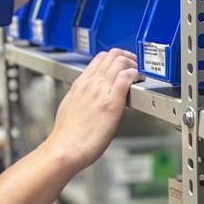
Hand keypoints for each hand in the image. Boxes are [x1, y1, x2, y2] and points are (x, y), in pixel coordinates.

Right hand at [47, 49, 139, 173]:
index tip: (121, 62)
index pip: (99, 58)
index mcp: (80, 84)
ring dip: (132, 64)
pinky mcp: (112, 102)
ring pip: (119, 62)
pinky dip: (133, 74)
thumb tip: (87, 97)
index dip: (114, 57)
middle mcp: (90, 83)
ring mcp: (101, 91)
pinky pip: (125, 78)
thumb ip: (81, 97)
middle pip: (111, 56)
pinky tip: (136, 79)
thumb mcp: (70, 106)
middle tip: (133, 64)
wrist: (66, 148)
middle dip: (126, 56)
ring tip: (136, 72)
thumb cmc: (67, 134)